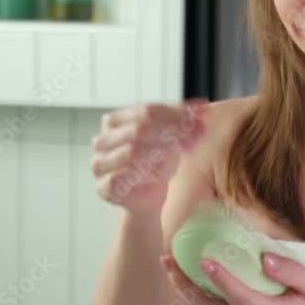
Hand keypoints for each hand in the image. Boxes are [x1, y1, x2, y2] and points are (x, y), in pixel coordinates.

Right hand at [91, 99, 208, 212]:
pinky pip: (125, 176)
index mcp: (115, 121)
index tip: (199, 122)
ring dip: (158, 155)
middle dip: (170, 133)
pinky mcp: (104, 186)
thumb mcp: (173, 138)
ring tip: (172, 161)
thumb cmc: (157, 163)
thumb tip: (204, 106)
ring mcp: (100, 163)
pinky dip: (145, 176)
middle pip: (139, 128)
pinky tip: (156, 179)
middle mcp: (103, 140)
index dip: (174, 115)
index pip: (146, 110)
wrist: (148, 198)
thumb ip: (185, 121)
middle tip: (193, 141)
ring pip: (132, 151)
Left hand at [160, 251, 304, 304]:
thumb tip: (265, 257)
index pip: (240, 298)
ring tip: (172, 267)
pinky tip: (191, 279)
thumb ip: (292, 271)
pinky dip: (197, 296)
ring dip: (186, 291)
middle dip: (184, 286)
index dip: (221, 280)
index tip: (205, 261)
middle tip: (169, 261)